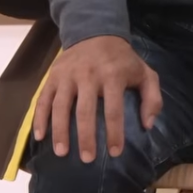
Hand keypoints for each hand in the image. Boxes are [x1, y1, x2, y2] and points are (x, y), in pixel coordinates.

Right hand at [33, 35, 160, 162]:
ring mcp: (67, 76)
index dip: (114, 133)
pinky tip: (40, 136)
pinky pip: (43, 100)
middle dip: (86, 137)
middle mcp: (88, 76)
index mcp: (113, 76)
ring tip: (62, 153)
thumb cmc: (123, 60)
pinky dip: (40, 118)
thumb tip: (148, 125)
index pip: (114, 109)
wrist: (96, 34)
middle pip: (85, 111)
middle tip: (87, 159)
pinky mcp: (53, 77)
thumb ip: (152, 98)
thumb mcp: (146, 74)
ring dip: (60, 131)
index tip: (115, 152)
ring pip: (60, 107)